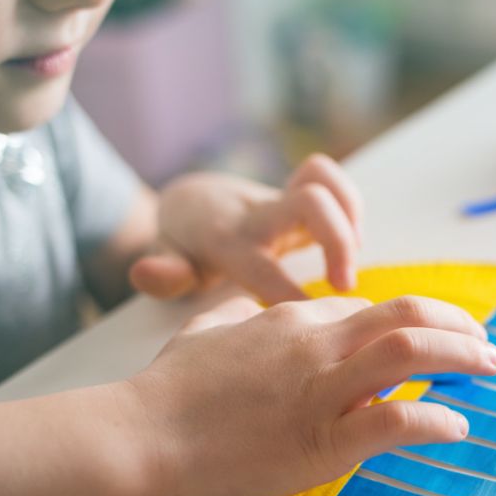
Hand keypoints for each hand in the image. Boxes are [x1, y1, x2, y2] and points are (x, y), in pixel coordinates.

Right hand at [123, 295, 495, 495]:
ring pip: (410, 352)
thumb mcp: (204, 332)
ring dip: (461, 355)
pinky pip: (395, 421)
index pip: (368, 310)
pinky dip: (435, 421)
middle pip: (405, 314)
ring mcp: (320, 390)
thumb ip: (235, 315)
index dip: (410, 321)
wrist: (140, 436)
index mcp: (290, 321)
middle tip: (484, 344)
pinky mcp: (320, 441)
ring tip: (488, 367)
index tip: (432, 336)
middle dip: (456, 323)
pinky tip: (455, 427)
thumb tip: (248, 308)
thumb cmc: (166, 390)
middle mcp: (314, 344)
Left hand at [129, 154, 362, 303]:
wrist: (191, 201)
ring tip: (353, 255)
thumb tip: (142, 274)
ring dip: (349, 215)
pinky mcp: (299, 191)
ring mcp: (280, 198)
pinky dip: (350, 203)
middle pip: (308, 203)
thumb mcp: (166, 263)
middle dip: (336, 242)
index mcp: (226, 239)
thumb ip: (163, 274)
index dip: (289, 293)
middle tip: (345, 286)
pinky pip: (330, 176)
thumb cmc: (185, 245)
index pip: (260, 265)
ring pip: (323, 179)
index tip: (310, 319)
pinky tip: (351, 239)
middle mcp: (257, 213)